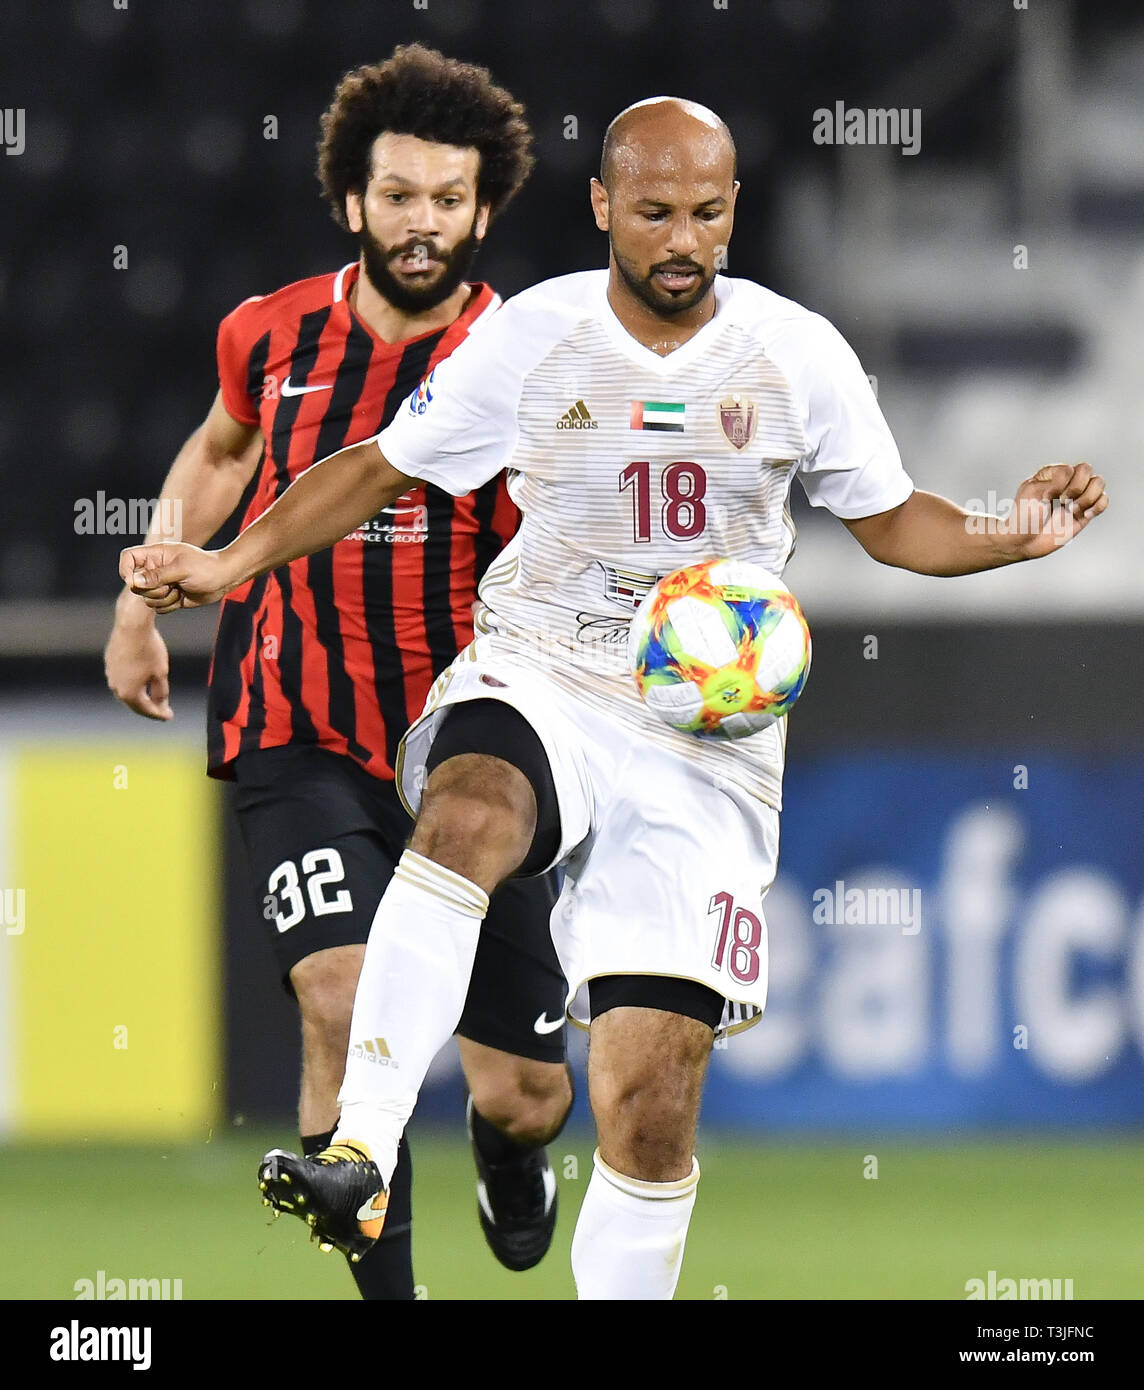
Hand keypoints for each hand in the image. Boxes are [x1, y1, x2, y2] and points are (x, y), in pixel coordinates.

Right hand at [105, 604, 172, 719]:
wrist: (132, 626)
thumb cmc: (149, 650)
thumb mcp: (160, 674)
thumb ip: (161, 693)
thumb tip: (161, 705)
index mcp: (129, 693)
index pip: (146, 710)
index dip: (159, 714)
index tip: (169, 716)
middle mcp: (116, 687)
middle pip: (134, 703)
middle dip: (149, 707)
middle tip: (161, 710)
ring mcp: (110, 674)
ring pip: (126, 690)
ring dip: (139, 695)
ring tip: (150, 698)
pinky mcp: (109, 662)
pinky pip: (122, 677)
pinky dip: (132, 682)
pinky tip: (139, 680)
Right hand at [118, 542, 233, 611]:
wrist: (224, 579)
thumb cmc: (206, 568)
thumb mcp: (182, 569)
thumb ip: (158, 575)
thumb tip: (135, 581)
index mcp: (155, 554)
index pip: (128, 558)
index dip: (126, 570)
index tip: (133, 581)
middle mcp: (155, 569)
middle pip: (136, 584)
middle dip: (153, 590)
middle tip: (171, 585)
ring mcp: (161, 584)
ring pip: (146, 599)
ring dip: (163, 599)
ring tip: (179, 589)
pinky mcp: (168, 597)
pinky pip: (157, 607)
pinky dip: (169, 606)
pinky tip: (182, 597)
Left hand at [1004, 463, 1107, 559]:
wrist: (1023, 541)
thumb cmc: (1023, 516)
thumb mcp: (1032, 492)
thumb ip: (1054, 480)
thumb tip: (1074, 474)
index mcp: (1052, 474)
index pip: (1069, 468)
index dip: (1061, 483)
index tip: (1046, 497)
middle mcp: (1067, 482)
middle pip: (1087, 470)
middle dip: (1076, 487)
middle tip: (1061, 501)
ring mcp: (1077, 497)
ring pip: (1099, 483)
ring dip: (1087, 497)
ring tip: (1072, 510)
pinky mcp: (1084, 513)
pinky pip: (1104, 501)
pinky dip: (1098, 506)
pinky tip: (1084, 515)